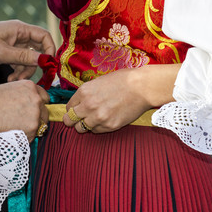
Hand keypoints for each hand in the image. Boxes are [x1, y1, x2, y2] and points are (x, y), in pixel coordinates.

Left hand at [0, 20, 55, 80]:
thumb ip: (24, 57)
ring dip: (25, 71)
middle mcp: (19, 35)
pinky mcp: (8, 52)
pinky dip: (18, 71)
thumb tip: (45, 60)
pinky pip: (20, 63)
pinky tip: (11, 79)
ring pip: (28, 59)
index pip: (44, 36)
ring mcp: (13, 44)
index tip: (49, 65)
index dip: (50, 50)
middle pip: (38, 49)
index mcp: (19, 29)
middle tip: (35, 77)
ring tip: (15, 80)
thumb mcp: (3, 53)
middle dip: (36, 64)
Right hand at [0, 80, 49, 141]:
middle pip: (45, 110)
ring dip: (32, 126)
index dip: (38, 103)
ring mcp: (36, 115)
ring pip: (40, 123)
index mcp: (30, 87)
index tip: (32, 108)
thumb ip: (23, 93)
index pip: (44, 96)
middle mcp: (36, 100)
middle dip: (38, 116)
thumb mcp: (9, 88)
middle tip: (25, 120)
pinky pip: (33, 134)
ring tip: (16, 127)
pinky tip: (13, 132)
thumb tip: (27, 101)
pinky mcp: (32, 130)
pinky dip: (25, 135)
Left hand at [63, 64, 180, 132]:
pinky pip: (96, 131)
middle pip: (69, 120)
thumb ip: (87, 93)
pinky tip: (105, 120)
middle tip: (78, 120)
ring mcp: (98, 117)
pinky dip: (98, 127)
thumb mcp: (98, 82)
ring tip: (93, 120)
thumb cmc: (123, 80)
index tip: (77, 110)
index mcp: (84, 92)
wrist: (142, 87)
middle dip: (72, 120)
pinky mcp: (109, 126)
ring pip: (81, 128)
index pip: (69, 107)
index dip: (73, 109)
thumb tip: (80, 103)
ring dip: (85, 125)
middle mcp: (88, 105)